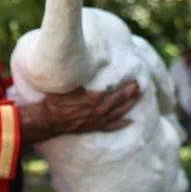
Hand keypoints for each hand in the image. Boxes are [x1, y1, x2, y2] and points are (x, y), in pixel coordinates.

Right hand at [19, 81, 140, 142]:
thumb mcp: (70, 84)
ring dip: (130, 105)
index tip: (136, 81)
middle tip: (140, 87)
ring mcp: (98, 120)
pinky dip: (122, 124)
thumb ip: (82, 76)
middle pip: (120, 101)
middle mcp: (100, 111)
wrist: (50, 119)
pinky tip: (130, 121)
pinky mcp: (94, 127)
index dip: (127, 87)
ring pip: (119, 113)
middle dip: (131, 94)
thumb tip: (90, 64)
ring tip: (138, 98)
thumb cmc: (58, 100)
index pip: (116, 92)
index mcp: (95, 99)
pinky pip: (111, 126)